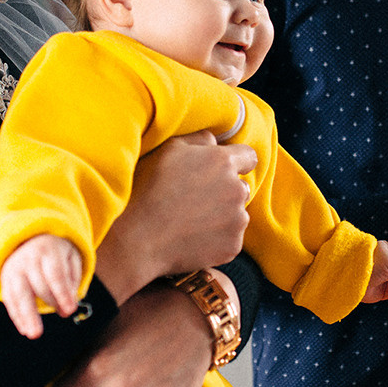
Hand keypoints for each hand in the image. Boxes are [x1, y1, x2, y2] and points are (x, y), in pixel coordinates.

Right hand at [0, 235, 84, 338]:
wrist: (29, 239)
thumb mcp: (70, 257)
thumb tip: (68, 304)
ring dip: (27, 316)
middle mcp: (27, 259)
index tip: (70, 310)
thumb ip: (72, 279)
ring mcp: (14, 270)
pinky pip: (9, 300)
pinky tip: (24, 330)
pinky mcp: (5, 281)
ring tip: (34, 334)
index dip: (62, 292)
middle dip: (49, 303)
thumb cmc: (56, 254)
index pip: (55, 274)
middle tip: (61, 318)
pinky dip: (17, 316)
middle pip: (37, 285)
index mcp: (47, 251)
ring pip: (19, 294)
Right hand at [94, 131, 255, 302]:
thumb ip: (199, 140)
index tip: (218, 172)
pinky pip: (230, 239)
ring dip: (222, 216)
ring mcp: (237, 220)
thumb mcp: (169, 149)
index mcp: (223, 162)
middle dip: (225, 191)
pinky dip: (217, 239)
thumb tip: (215, 142)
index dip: (235, 162)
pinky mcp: (233, 246)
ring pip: (237, 214)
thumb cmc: (149, 188)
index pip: (248, 157)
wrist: (139, 238)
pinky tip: (192, 237)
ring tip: (191, 221)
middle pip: (242, 187)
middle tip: (196, 199)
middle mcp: (237, 190)